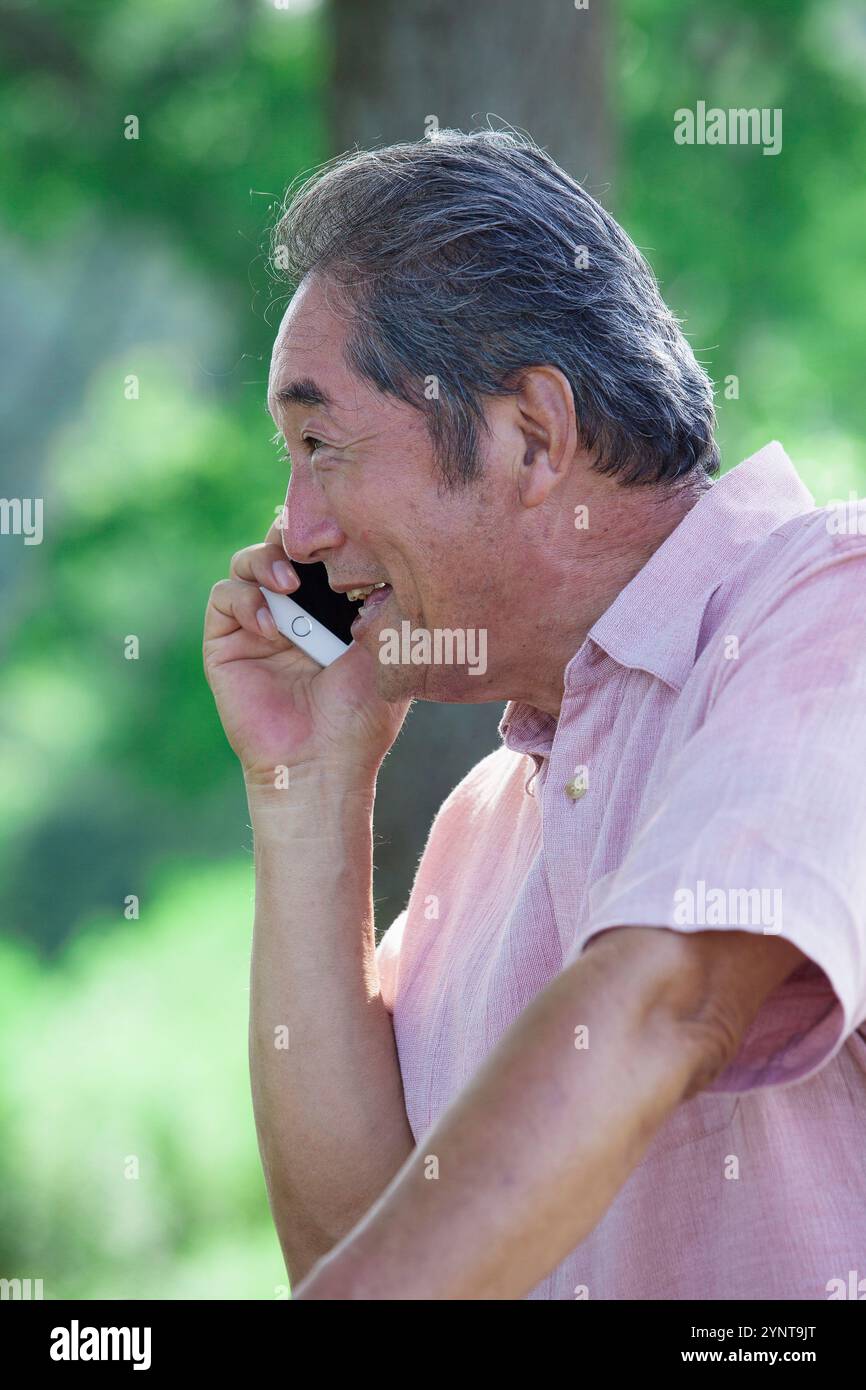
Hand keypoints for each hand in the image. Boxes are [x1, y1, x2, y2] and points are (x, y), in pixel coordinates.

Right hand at [203, 513, 410, 787]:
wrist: (322, 764)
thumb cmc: (362, 716)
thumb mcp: (387, 649)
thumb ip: (386, 600)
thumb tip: (386, 550)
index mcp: (333, 606)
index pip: (323, 551)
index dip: (329, 531)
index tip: (348, 528)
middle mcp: (294, 609)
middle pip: (283, 544)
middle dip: (296, 536)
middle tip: (315, 545)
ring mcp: (258, 623)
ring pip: (249, 561)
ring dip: (267, 561)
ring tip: (290, 584)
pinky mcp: (225, 642)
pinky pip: (224, 596)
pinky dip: (246, 600)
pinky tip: (271, 628)